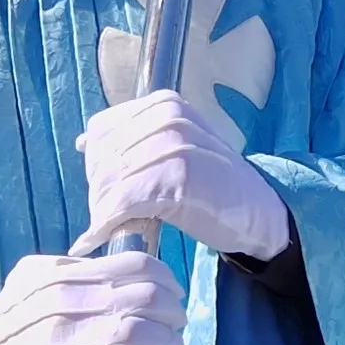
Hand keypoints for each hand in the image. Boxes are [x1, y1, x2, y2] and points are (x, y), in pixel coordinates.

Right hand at [0, 251, 188, 344]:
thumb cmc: (9, 330)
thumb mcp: (31, 285)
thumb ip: (72, 274)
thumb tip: (123, 269)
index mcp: (57, 275)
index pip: (131, 266)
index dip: (165, 278)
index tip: (175, 291)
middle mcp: (60, 302)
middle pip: (141, 296)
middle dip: (172, 310)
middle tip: (178, 322)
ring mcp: (63, 341)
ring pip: (137, 330)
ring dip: (169, 339)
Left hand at [74, 90, 292, 261]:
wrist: (260, 212)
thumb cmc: (215, 186)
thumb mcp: (177, 149)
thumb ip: (136, 141)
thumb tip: (84, 141)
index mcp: (166, 105)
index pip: (104, 129)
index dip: (97, 165)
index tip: (106, 190)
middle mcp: (170, 119)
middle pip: (104, 157)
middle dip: (98, 192)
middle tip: (106, 217)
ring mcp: (176, 147)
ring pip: (109, 181)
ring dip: (100, 212)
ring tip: (106, 229)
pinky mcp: (179, 180)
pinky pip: (124, 203)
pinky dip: (106, 225)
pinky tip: (99, 239)